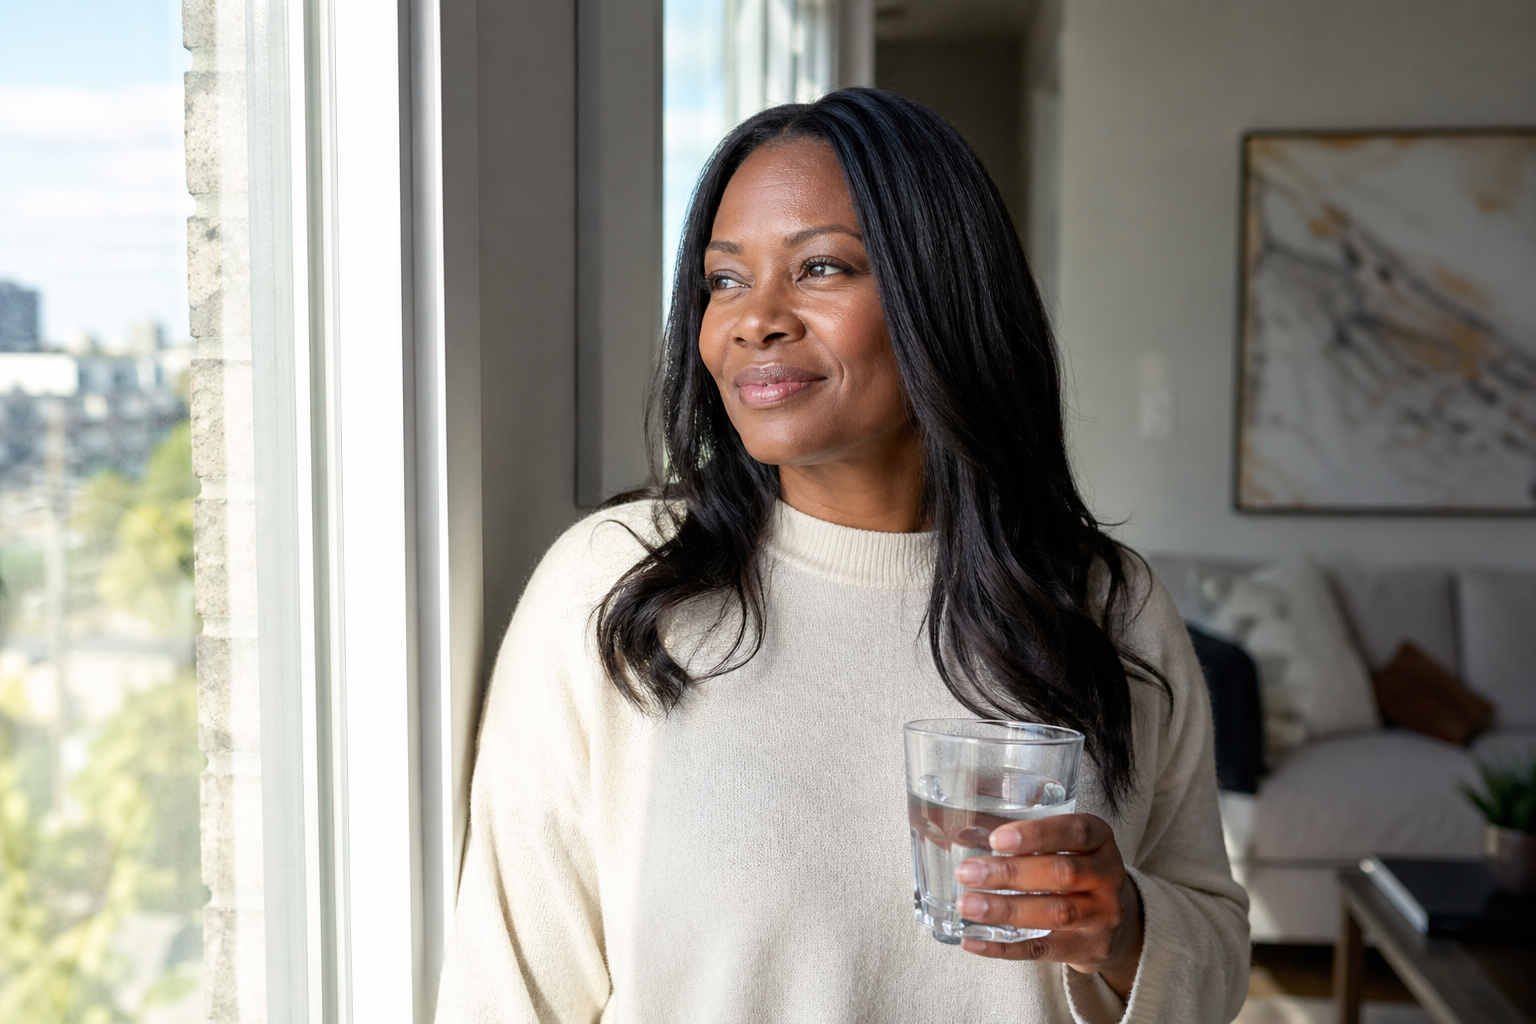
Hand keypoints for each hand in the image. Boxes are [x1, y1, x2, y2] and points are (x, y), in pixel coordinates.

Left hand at [953, 813, 1143, 997]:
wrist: (1105, 916)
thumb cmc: (1068, 864)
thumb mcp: (1054, 842)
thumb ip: (1009, 832)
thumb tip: (943, 821)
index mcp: (1099, 838)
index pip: (1075, 831)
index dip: (1036, 835)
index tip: (996, 839)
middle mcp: (1108, 875)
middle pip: (1063, 873)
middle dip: (1011, 873)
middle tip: (967, 873)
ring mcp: (1103, 915)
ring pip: (1057, 913)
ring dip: (1007, 910)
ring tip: (967, 905)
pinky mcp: (1090, 948)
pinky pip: (1045, 950)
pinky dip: (1006, 947)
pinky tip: (973, 941)